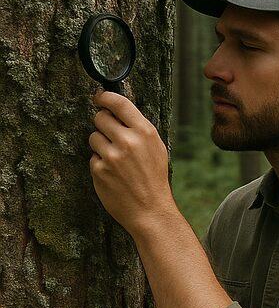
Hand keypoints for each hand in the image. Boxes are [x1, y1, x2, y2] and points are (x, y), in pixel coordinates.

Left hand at [89, 90, 174, 233]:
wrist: (150, 210)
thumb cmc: (154, 178)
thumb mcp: (156, 149)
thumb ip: (138, 129)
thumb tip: (116, 110)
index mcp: (145, 133)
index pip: (118, 103)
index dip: (105, 97)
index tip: (99, 97)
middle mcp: (128, 141)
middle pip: (101, 118)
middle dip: (103, 124)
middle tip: (112, 137)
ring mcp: (112, 156)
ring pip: (93, 137)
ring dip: (101, 145)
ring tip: (116, 160)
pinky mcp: (99, 169)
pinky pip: (93, 157)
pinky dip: (100, 164)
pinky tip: (114, 175)